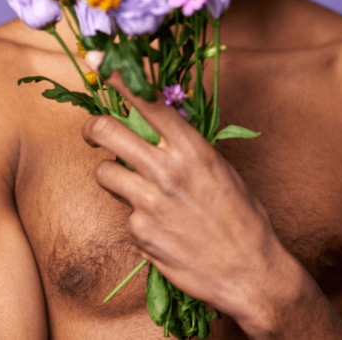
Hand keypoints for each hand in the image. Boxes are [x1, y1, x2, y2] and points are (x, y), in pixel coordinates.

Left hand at [81, 51, 287, 320]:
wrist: (248, 270)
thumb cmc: (242, 217)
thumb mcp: (221, 170)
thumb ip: (187, 148)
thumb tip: (159, 128)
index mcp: (191, 149)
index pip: (147, 104)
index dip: (121, 84)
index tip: (106, 72)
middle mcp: (166, 170)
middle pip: (107, 131)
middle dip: (93, 127)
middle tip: (93, 132)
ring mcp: (148, 202)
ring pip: (103, 172)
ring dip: (112, 175)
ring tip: (132, 186)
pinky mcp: (138, 232)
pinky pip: (124, 213)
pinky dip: (136, 216)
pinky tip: (161, 226)